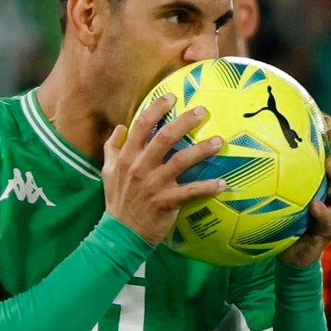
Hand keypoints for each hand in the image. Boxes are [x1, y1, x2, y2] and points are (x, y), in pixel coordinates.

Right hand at [103, 93, 225, 244]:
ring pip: (180, 161)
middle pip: (164, 137)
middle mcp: (140, 167)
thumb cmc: (117, 201)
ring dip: (201, 150)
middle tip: (203, 111)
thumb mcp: (108, 172)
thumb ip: (112, 148)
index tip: (171, 96)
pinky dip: (207, 187)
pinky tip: (223, 183)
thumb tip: (120, 127)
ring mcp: (153, 184)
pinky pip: (190, 192)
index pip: (141, 126)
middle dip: (184, 121)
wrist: (120, 234)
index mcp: (127, 157)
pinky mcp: (165, 202)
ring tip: (219, 142)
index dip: (156, 109)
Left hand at [278, 121, 330, 266]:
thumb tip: (258, 148)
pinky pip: (327, 222)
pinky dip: (322, 212)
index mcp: (328, 187)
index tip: (325, 119)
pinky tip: (314, 204)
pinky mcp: (326, 235)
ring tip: (328, 163)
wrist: (290, 255)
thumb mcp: (284, 197)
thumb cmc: (286, 221)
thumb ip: (279, 177)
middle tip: (330, 133)